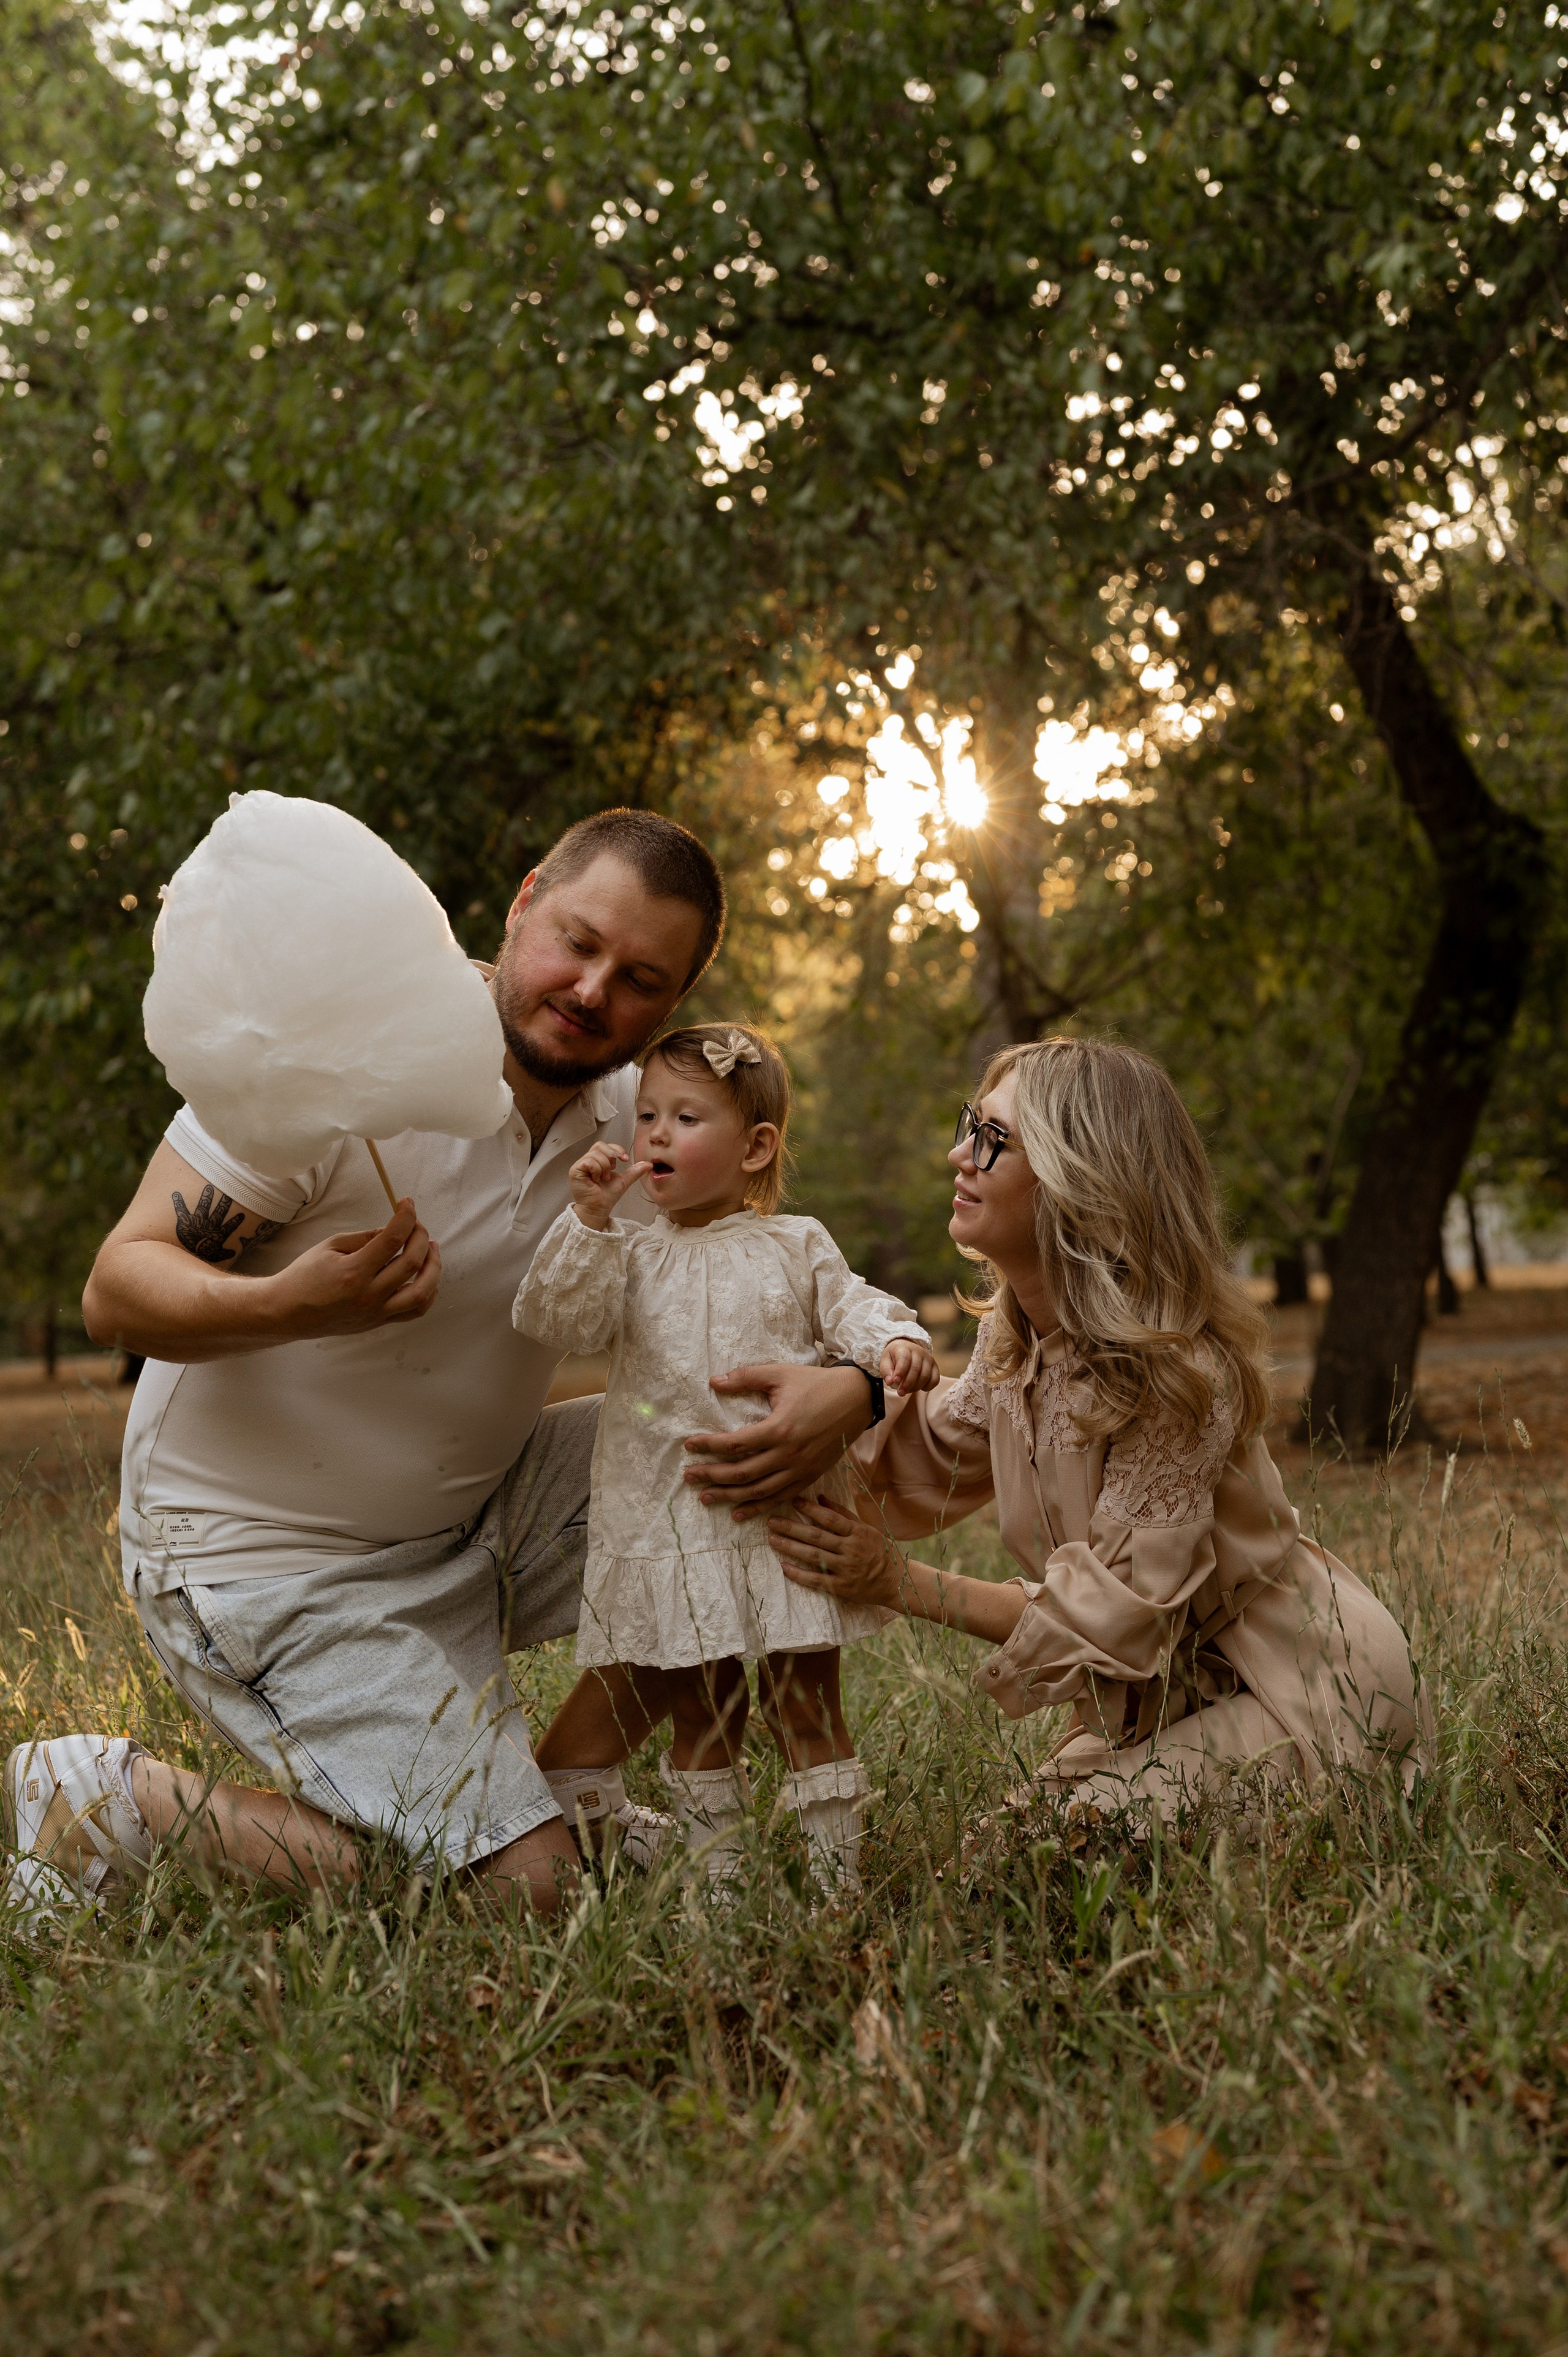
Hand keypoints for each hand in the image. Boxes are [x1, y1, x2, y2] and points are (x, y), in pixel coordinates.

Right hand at [267, 1200, 442, 1337]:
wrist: (287, 1312)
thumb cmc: (305, 1276)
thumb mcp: (330, 1246)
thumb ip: (365, 1238)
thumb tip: (394, 1229)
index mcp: (353, 1272)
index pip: (392, 1239)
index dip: (405, 1217)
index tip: (407, 1203)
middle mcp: (368, 1295)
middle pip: (412, 1263)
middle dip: (421, 1237)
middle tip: (417, 1225)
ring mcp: (376, 1312)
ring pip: (422, 1292)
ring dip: (433, 1267)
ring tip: (430, 1248)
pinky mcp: (379, 1322)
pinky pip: (415, 1310)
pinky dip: (428, 1292)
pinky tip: (427, 1276)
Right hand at [569, 1141, 653, 1230]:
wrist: (599, 1209)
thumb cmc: (607, 1197)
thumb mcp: (624, 1180)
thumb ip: (634, 1171)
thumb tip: (648, 1164)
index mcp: (597, 1161)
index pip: (605, 1145)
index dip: (616, 1149)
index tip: (625, 1159)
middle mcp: (588, 1161)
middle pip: (600, 1145)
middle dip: (611, 1156)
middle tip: (613, 1169)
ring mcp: (580, 1165)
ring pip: (595, 1154)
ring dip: (605, 1166)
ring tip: (603, 1178)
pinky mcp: (575, 1170)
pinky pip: (589, 1162)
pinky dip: (597, 1170)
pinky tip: (596, 1179)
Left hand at [683, 1362, 871, 1519]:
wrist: (857, 1398)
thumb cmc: (816, 1384)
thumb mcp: (780, 1374)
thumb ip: (745, 1377)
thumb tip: (713, 1381)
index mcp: (779, 1429)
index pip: (734, 1443)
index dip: (708, 1446)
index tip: (689, 1445)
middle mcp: (788, 1454)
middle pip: (742, 1473)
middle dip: (712, 1476)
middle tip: (689, 1477)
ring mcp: (800, 1469)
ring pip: (758, 1491)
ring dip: (729, 1497)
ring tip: (705, 1498)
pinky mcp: (810, 1476)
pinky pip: (780, 1497)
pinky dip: (758, 1508)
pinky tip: (739, 1513)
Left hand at [768, 1495, 904, 1609]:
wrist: (896, 1581)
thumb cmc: (879, 1551)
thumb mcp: (866, 1529)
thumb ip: (843, 1513)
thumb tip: (821, 1498)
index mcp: (857, 1533)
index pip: (830, 1518)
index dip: (810, 1509)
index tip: (792, 1501)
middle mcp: (851, 1550)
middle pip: (816, 1537)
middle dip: (792, 1528)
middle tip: (772, 1521)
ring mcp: (846, 1569)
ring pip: (814, 1556)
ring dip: (791, 1547)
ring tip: (772, 1540)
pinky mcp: (842, 1587)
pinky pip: (817, 1580)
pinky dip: (799, 1574)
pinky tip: (784, 1567)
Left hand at [881, 1338, 939, 1395]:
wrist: (906, 1349)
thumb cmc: (895, 1357)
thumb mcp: (885, 1361)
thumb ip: (886, 1371)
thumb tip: (890, 1382)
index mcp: (904, 1348)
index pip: (904, 1358)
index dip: (900, 1371)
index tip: (895, 1381)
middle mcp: (919, 1352)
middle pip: (915, 1369)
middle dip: (907, 1383)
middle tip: (900, 1392)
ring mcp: (929, 1359)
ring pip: (925, 1376)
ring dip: (915, 1387)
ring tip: (906, 1390)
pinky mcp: (935, 1367)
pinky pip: (935, 1380)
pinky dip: (927, 1387)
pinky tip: (917, 1387)